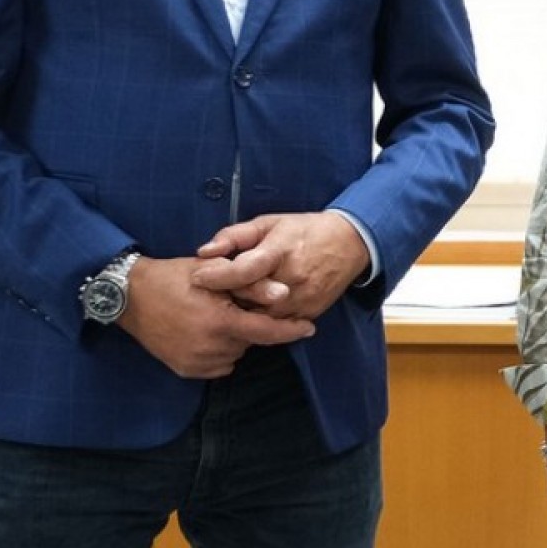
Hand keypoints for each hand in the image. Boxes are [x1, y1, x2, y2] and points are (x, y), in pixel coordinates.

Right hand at [118, 255, 314, 378]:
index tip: (309, 328)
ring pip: (236, 353)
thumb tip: (285, 295)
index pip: (267, 332)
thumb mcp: (215, 271)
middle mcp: (209, 348)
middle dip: (250, 324)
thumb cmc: (174, 277)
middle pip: (251, 340)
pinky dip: (220, 349)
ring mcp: (195, 363)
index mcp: (219, 323)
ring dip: (235, 338)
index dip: (290, 330)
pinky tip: (204, 330)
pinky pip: (218, 363)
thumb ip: (252, 285)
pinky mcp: (185, 370)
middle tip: (233, 305)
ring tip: (215, 315)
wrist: (130, 296)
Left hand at [191, 212, 370, 319]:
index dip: (217, 276)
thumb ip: (234, 236)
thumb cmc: (304, 230)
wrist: (350, 243)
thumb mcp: (269, 223)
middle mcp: (292, 279)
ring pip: (259, 317)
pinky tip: (253, 309)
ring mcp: (302, 300)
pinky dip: (261, 319)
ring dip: (242, 311)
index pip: (244, 270)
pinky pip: (276, 324)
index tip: (196, 277)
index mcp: (280, 251)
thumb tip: (204, 252)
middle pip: (248, 298)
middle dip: (225, 297)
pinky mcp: (309, 313)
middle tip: (208, 294)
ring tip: (229, 303)